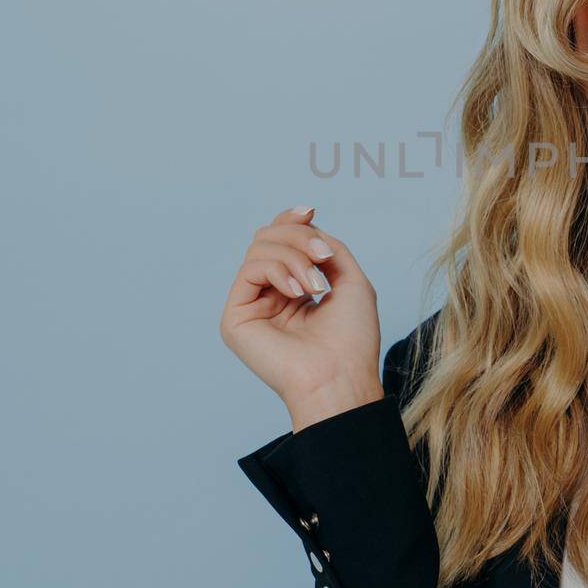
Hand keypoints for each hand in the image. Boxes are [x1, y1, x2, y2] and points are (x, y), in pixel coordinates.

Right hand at [219, 205, 384, 429]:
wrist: (341, 375)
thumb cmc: (352, 338)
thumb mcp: (349, 278)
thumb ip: (325, 245)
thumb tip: (304, 222)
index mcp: (294, 289)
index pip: (280, 240)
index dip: (292, 221)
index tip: (311, 212)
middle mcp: (269, 296)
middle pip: (268, 238)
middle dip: (299, 238)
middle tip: (325, 257)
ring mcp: (251, 306)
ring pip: (259, 248)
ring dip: (295, 257)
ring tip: (316, 285)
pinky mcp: (235, 318)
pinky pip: (250, 269)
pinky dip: (278, 270)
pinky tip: (298, 291)